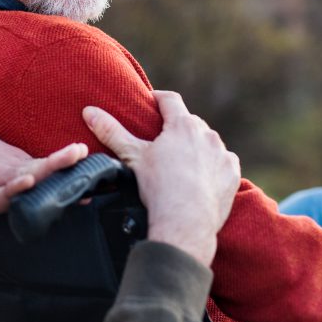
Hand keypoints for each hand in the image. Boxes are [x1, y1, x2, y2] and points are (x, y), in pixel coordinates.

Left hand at [0, 107, 87, 281]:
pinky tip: (75, 162)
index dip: (15, 188)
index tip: (30, 181)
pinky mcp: (12, 152)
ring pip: (37, 163)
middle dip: (53, 166)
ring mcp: (5, 160)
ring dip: (60, 159)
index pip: (0, 192)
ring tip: (83, 155)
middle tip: (78, 159)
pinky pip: (36, 161)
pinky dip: (55, 162)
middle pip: (28, 171)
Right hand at [82, 90, 239, 265]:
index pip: (170, 99)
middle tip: (163, 140)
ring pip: (208, 142)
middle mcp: (207, 134)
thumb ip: (111, 131)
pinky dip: (213, 166)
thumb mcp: (132, 157)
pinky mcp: (232, 174)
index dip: (158, 98)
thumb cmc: (158, 187)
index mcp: (183, 125)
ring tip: (181, 162)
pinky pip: (223, 162)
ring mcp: (223, 154)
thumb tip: (89, 111)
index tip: (151, 102)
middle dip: (177, 127)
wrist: (185, 223)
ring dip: (197, 146)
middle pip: (190, 122)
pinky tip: (201, 178)